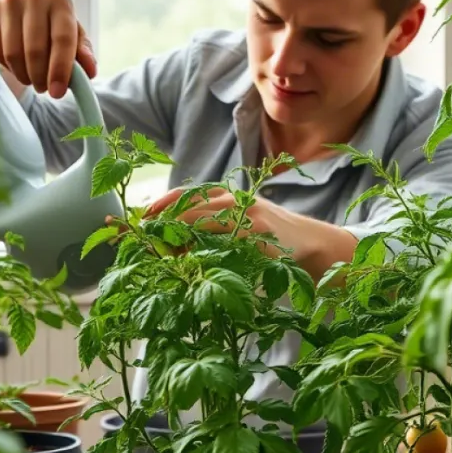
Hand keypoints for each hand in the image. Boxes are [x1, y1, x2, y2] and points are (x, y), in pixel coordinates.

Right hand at [0, 0, 97, 98]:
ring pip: (13, 53)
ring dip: (23, 75)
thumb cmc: (46, 18)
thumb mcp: (68, 28)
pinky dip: (6, 66)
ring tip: (30, 78)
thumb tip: (90, 72)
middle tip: (44, 88)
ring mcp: (7, 1)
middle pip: (35, 50)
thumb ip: (81, 50)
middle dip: (40, 77)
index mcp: (60, 0)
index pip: (62, 39)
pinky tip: (14, 65)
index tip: (57, 93)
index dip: (60, 69)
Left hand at [143, 187, 289, 256]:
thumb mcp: (240, 225)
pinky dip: (201, 247)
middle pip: (188, 204)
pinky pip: (220, 237)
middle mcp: (234, 199)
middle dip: (162, 220)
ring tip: (161, 249)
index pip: (187, 194)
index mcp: (227, 196)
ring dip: (176, 233)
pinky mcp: (254, 231)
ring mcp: (244, 213)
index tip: (142, 216)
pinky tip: (189, 258)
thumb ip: (212, 228)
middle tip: (144, 237)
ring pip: (199, 217)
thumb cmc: (269, 238)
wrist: (308, 243)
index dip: (162, 203)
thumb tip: (173, 245)